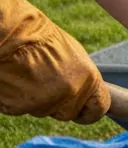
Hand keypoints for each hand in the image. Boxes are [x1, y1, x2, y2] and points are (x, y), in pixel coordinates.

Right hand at [0, 0, 109, 123]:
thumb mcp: (72, 55)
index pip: (98, 108)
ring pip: (43, 111)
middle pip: (68, 113)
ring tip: (27, 74)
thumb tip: (83, 91)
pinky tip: (15, 80)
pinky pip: (21, 109)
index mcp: (88, 79)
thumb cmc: (40, 38)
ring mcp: (44, 103)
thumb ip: (80, 78)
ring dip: (37, 99)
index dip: (90, 112)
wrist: (9, 35)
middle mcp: (70, 94)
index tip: (84, 111)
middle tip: (46, 83)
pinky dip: (17, 98)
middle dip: (59, 104)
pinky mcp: (19, 107)